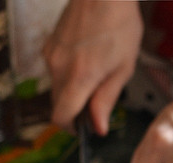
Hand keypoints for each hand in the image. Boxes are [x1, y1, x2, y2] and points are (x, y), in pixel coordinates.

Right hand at [43, 0, 142, 134]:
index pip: (61, 116)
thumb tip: (98, 127)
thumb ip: (107, 99)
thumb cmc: (119, 23)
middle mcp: (59, 68)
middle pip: (58, 104)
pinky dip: (67, 73)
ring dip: (71, 90)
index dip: (70, 128)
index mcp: (80, 77)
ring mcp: (51, 55)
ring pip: (56, 87)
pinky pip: (55, 69)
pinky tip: (85, 57)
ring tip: (95, 72)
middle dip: (74, 109)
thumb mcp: (124, 66)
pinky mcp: (49, 45)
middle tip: (96, 100)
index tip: (82, 128)